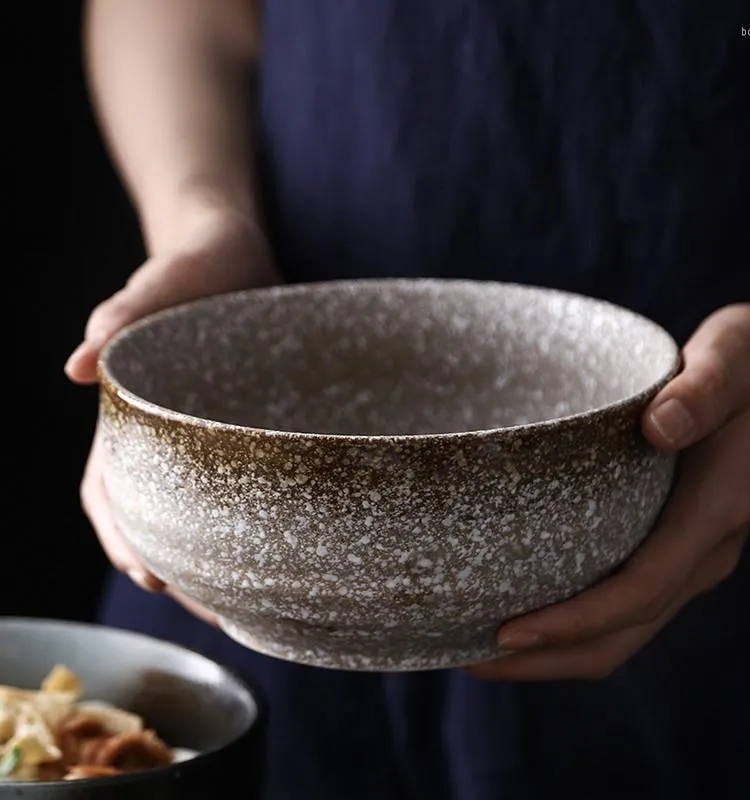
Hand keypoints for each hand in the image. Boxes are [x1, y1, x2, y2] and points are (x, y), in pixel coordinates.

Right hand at [66, 207, 279, 624]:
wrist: (236, 254)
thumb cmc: (193, 265)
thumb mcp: (159, 284)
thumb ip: (121, 317)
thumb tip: (75, 368)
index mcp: (131, 412)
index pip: (112, 489)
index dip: (123, 536)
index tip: (151, 578)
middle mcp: (166, 434)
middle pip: (157, 517)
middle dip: (178, 568)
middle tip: (216, 614)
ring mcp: (208, 436)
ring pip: (200, 511)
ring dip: (216, 559)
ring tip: (251, 604)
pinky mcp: (248, 429)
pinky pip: (243, 486)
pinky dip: (251, 522)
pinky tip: (284, 551)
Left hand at [468, 300, 749, 681]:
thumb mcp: (733, 360)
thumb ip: (701, 391)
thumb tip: (658, 426)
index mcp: (713, 514)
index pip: (638, 591)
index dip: (573, 622)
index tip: (508, 632)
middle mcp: (704, 551)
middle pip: (623, 634)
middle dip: (548, 657)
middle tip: (471, 659)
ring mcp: (691, 557)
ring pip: (625, 632)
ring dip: (557, 652)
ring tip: (484, 649)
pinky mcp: (676, 548)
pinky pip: (626, 606)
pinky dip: (576, 624)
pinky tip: (530, 604)